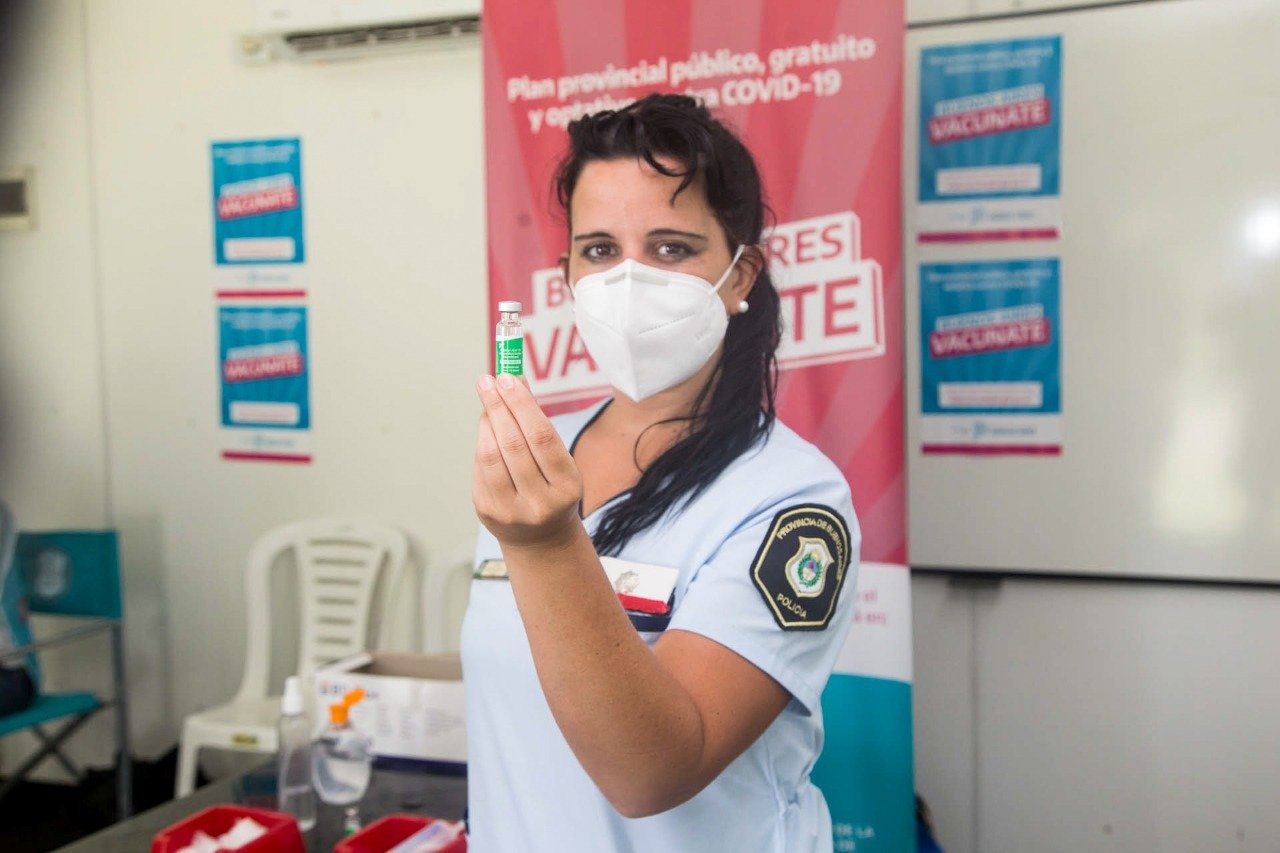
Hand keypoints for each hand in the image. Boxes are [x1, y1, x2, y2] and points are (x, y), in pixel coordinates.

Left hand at [473, 374, 584, 549]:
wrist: (542, 539)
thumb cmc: (552, 487)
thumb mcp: (558, 460)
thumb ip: (537, 423)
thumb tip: (515, 380)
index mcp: (567, 487)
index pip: (541, 437)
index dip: (521, 404)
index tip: (508, 377)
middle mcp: (540, 502)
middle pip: (513, 444)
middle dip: (498, 406)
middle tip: (488, 380)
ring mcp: (510, 511)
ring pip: (490, 456)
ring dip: (486, 422)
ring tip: (487, 400)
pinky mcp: (487, 512)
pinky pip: (479, 468)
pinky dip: (482, 442)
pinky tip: (486, 428)